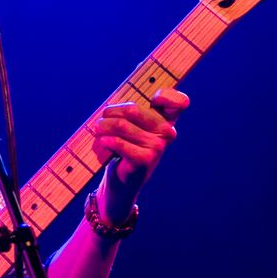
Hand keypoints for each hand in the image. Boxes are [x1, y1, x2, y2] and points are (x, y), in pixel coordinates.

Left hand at [91, 87, 188, 222]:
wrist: (123, 181)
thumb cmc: (125, 147)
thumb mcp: (131, 125)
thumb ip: (131, 110)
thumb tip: (110, 111)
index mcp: (167, 121)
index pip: (180, 102)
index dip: (168, 96)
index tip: (154, 100)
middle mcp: (167, 133)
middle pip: (132, 109)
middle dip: (110, 113)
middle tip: (101, 120)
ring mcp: (158, 147)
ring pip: (121, 125)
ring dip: (103, 127)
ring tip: (97, 130)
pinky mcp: (145, 159)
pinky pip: (118, 142)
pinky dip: (106, 141)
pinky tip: (103, 142)